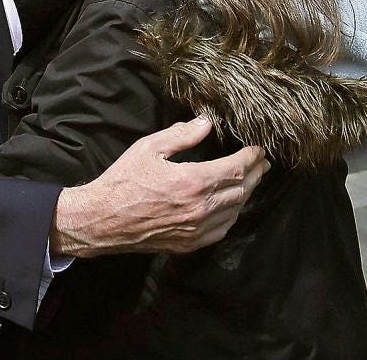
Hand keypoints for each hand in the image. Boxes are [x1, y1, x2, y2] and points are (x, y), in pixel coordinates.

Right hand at [50, 116, 268, 257]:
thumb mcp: (149, 148)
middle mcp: (200, 209)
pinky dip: (233, 215)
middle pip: (241, 190)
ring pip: (235, 211)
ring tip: (253, 180)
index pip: (236, 168)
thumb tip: (207, 123)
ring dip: (247, 193)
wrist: (102, 220)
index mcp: (193, 181)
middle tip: (263, 162)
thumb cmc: (123, 180)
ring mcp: (196, 230)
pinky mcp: (189, 244)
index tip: (259, 148)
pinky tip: (234, 205)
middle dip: (256, 173)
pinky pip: (222, 230)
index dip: (251, 157)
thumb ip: (181, 135)